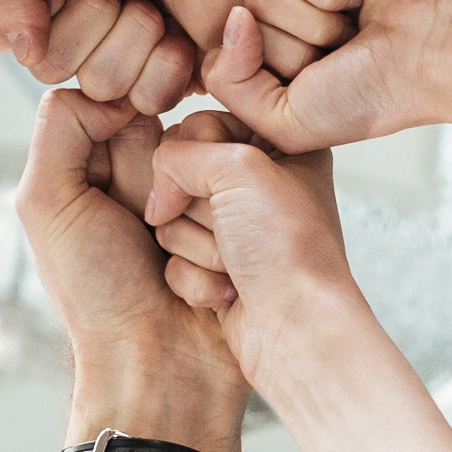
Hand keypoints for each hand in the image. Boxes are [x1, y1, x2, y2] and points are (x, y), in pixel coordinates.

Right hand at [0, 0, 252, 118]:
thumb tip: (16, 49)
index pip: (12, 42)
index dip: (40, 17)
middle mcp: (84, 30)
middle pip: (54, 69)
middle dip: (93, 24)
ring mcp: (128, 59)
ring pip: (101, 88)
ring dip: (133, 40)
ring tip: (158, 4)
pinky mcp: (170, 81)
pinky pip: (146, 103)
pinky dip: (166, 65)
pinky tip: (182, 32)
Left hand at [16, 90, 238, 416]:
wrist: (158, 370)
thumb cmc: (97, 295)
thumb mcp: (47, 204)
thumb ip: (62, 130)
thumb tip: (116, 93)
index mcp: (100, 167)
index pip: (128, 106)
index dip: (129, 138)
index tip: (120, 191)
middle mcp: (151, 180)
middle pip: (174, 132)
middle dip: (162, 179)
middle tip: (143, 235)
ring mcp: (200, 205)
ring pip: (215, 164)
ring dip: (196, 217)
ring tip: (172, 264)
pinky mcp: (239, 230)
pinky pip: (244, 204)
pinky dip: (220, 241)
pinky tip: (207, 281)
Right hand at [143, 112, 361, 397]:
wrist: (295, 328)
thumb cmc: (286, 247)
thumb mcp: (237, 169)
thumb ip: (178, 155)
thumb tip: (156, 196)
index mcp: (278, 145)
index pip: (198, 124)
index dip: (195, 157)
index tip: (222, 183)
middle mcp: (258, 184)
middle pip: (178, 175)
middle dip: (195, 209)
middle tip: (233, 229)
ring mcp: (236, 230)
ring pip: (170, 220)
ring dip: (195, 246)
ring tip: (235, 263)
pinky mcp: (217, 268)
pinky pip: (171, 260)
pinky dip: (194, 277)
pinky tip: (229, 291)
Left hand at [191, 0, 451, 154]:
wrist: (434, 54)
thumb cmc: (370, 96)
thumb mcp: (286, 121)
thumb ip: (230, 83)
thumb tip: (232, 17)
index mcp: (266, 72)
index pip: (218, 61)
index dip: (260, 76)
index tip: (307, 88)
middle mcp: (278, 30)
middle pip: (240, 24)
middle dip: (295, 49)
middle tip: (339, 56)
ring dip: (315, 21)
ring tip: (351, 31)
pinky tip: (360, 0)